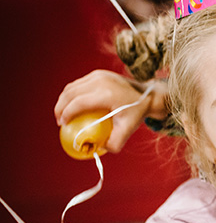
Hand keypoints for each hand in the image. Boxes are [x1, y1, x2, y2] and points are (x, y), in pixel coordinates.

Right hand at [54, 70, 169, 152]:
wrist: (148, 95)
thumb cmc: (136, 114)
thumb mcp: (128, 130)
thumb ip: (115, 143)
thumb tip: (97, 148)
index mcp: (107, 94)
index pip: (78, 102)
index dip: (66, 114)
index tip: (63, 125)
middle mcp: (101, 81)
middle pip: (70, 93)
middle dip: (60, 108)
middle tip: (60, 122)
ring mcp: (99, 75)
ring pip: (72, 87)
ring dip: (63, 100)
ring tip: (63, 115)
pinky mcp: (98, 73)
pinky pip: (79, 84)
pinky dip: (71, 95)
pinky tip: (71, 106)